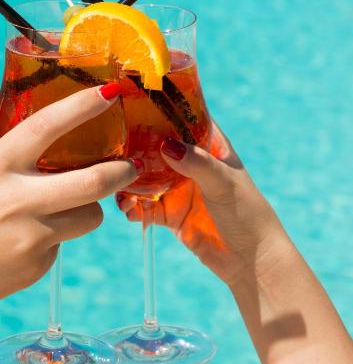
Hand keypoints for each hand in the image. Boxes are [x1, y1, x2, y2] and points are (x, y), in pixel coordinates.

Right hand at [0, 85, 138, 317]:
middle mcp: (18, 201)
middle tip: (131, 164)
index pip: (46, 127)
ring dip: (89, 205)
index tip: (111, 91)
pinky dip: (55, 233)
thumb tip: (3, 102)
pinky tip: (24, 238)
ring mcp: (32, 238)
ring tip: (66, 203)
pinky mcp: (39, 264)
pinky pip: (64, 241)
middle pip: (93, 182)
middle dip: (122, 171)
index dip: (82, 107)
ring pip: (89, 216)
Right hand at [117, 125, 290, 285]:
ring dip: (130, 181)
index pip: (185, 119)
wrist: (251, 261)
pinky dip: (133, 207)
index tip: (135, 102)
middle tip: (113, 148)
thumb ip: (196, 163)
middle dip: (136, 148)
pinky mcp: (171, 215)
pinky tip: (127, 209)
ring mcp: (180, 189)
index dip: (163, 109)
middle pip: (158, 148)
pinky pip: (144, 207)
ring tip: (118, 186)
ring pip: (146, 178)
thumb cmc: (247, 214)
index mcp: (210, 148)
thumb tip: (165, 145)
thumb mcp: (223, 183)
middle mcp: (192, 165)